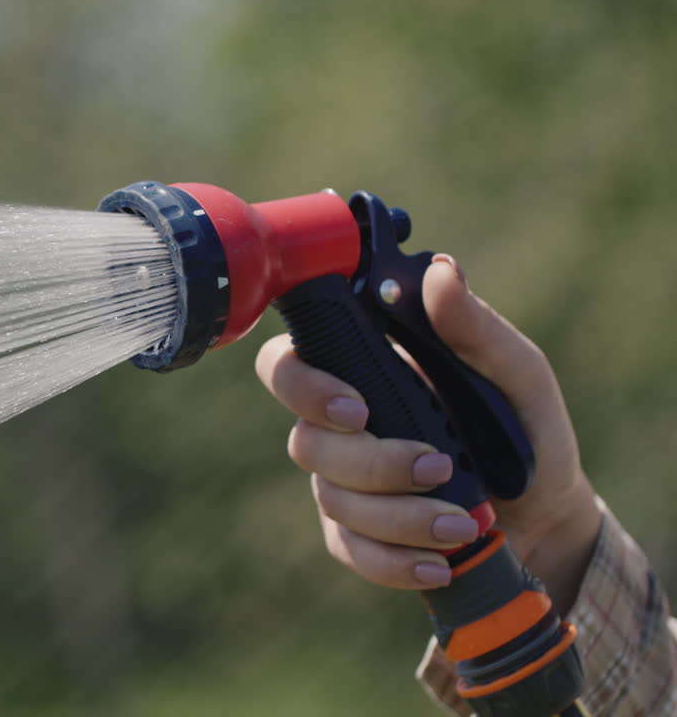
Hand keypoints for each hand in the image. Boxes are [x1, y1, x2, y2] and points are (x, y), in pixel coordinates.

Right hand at [255, 254, 599, 611]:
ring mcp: (343, 480)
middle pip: (307, 443)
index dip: (301, 386)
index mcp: (364, 369)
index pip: (288, 364)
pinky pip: (349, 548)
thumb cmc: (527, 429)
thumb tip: (441, 271)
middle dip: (373, 463)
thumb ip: (474, 326)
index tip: (357, 408)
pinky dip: (392, 561)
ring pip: (332, 499)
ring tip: (464, 525)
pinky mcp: (357, 532)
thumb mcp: (516, 371)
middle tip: (439, 466)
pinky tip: (436, 563)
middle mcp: (340, 423)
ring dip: (399, 516)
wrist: (546, 514)